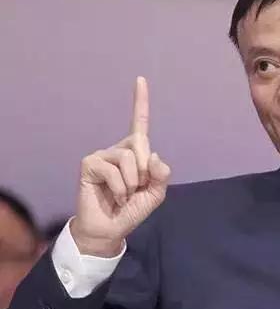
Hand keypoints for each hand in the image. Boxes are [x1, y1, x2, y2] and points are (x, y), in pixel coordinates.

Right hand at [71, 77, 170, 256]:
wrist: (111, 229)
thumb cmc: (132, 209)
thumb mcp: (155, 194)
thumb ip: (161, 176)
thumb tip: (154, 156)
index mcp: (136, 153)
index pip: (140, 124)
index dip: (140, 102)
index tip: (140, 79)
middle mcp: (119, 149)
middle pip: (141, 143)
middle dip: (145, 170)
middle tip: (137, 188)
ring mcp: (103, 155)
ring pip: (129, 157)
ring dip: (133, 182)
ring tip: (125, 194)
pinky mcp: (90, 163)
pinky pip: (113, 169)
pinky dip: (120, 187)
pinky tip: (115, 196)